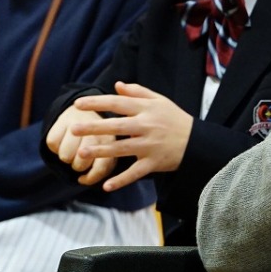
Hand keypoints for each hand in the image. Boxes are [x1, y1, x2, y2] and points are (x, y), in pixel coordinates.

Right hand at [47, 103, 117, 185]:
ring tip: (71, 149)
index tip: (81, 179)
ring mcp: (80, 123)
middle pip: (80, 164)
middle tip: (78, 158)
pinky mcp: (63, 119)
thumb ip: (100, 169)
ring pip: (65, 156)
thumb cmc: (96, 140)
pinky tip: (63, 140)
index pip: (101, 167)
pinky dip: (55, 147)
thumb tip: (82, 180)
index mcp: (111, 141)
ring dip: (65, 157)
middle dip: (77, 165)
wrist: (85, 111)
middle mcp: (97, 130)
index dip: (90, 178)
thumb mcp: (105, 152)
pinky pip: (52, 144)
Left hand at [64, 82, 194, 191]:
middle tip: (73, 128)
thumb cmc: (175, 119)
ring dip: (101, 152)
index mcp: (147, 109)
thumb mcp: (160, 101)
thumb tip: (116, 85)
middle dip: (95, 127)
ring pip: (122, 149)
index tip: (78, 103)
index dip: (98, 102)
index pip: (118, 104)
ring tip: (81, 153)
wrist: (197, 142)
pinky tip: (106, 186)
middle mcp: (147, 126)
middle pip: (117, 126)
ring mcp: (150, 146)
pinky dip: (122, 180)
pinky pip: (135, 173)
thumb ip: (138, 92)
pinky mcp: (154, 163)